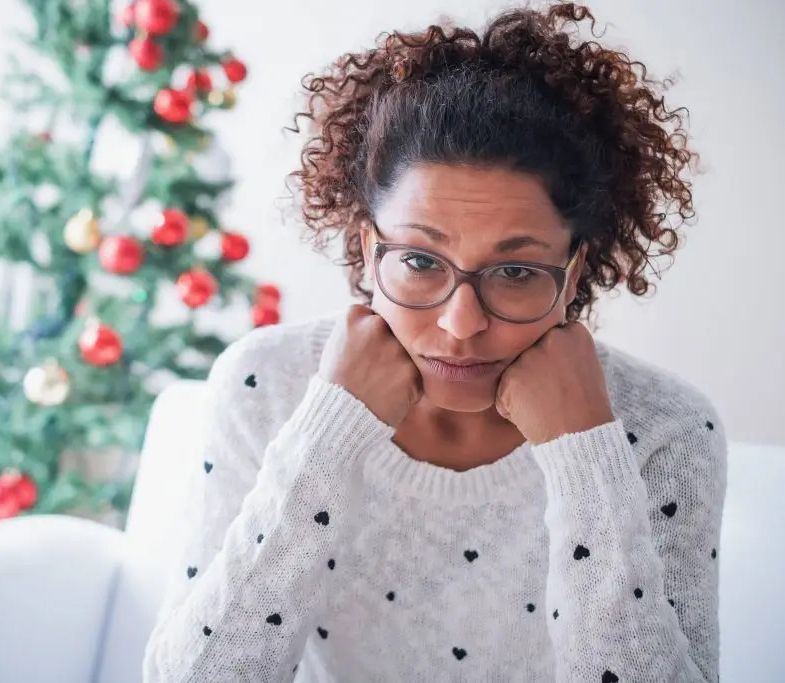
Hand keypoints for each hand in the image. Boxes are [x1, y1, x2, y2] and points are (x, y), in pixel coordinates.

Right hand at [319, 304, 422, 427]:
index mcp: (354, 315)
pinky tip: (387, 395)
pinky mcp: (411, 372)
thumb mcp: (337, 344)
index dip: (370, 339)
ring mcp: (396, 349)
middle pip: (393, 333)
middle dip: (387, 350)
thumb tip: (382, 323)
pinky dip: (406, 387)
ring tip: (377, 386)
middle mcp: (376, 326)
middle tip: (371, 372)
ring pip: (406, 355)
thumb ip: (360, 329)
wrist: (338, 418)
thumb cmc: (335, 383)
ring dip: (398, 369)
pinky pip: (415, 377)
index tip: (361, 354)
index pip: (374, 318)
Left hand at [495, 321, 614, 444]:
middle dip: (535, 371)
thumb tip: (538, 346)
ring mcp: (529, 357)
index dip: (554, 361)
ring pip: (514, 372)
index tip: (565, 377)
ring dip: (522, 389)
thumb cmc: (586, 408)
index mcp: (573, 332)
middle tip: (553, 393)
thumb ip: (562, 351)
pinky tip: (533, 414)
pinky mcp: (510, 377)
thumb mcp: (585, 367)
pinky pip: (502, 393)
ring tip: (545, 405)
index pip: (550, 339)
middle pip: (529, 352)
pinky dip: (511, 407)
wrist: (582, 437)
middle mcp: (550, 338)